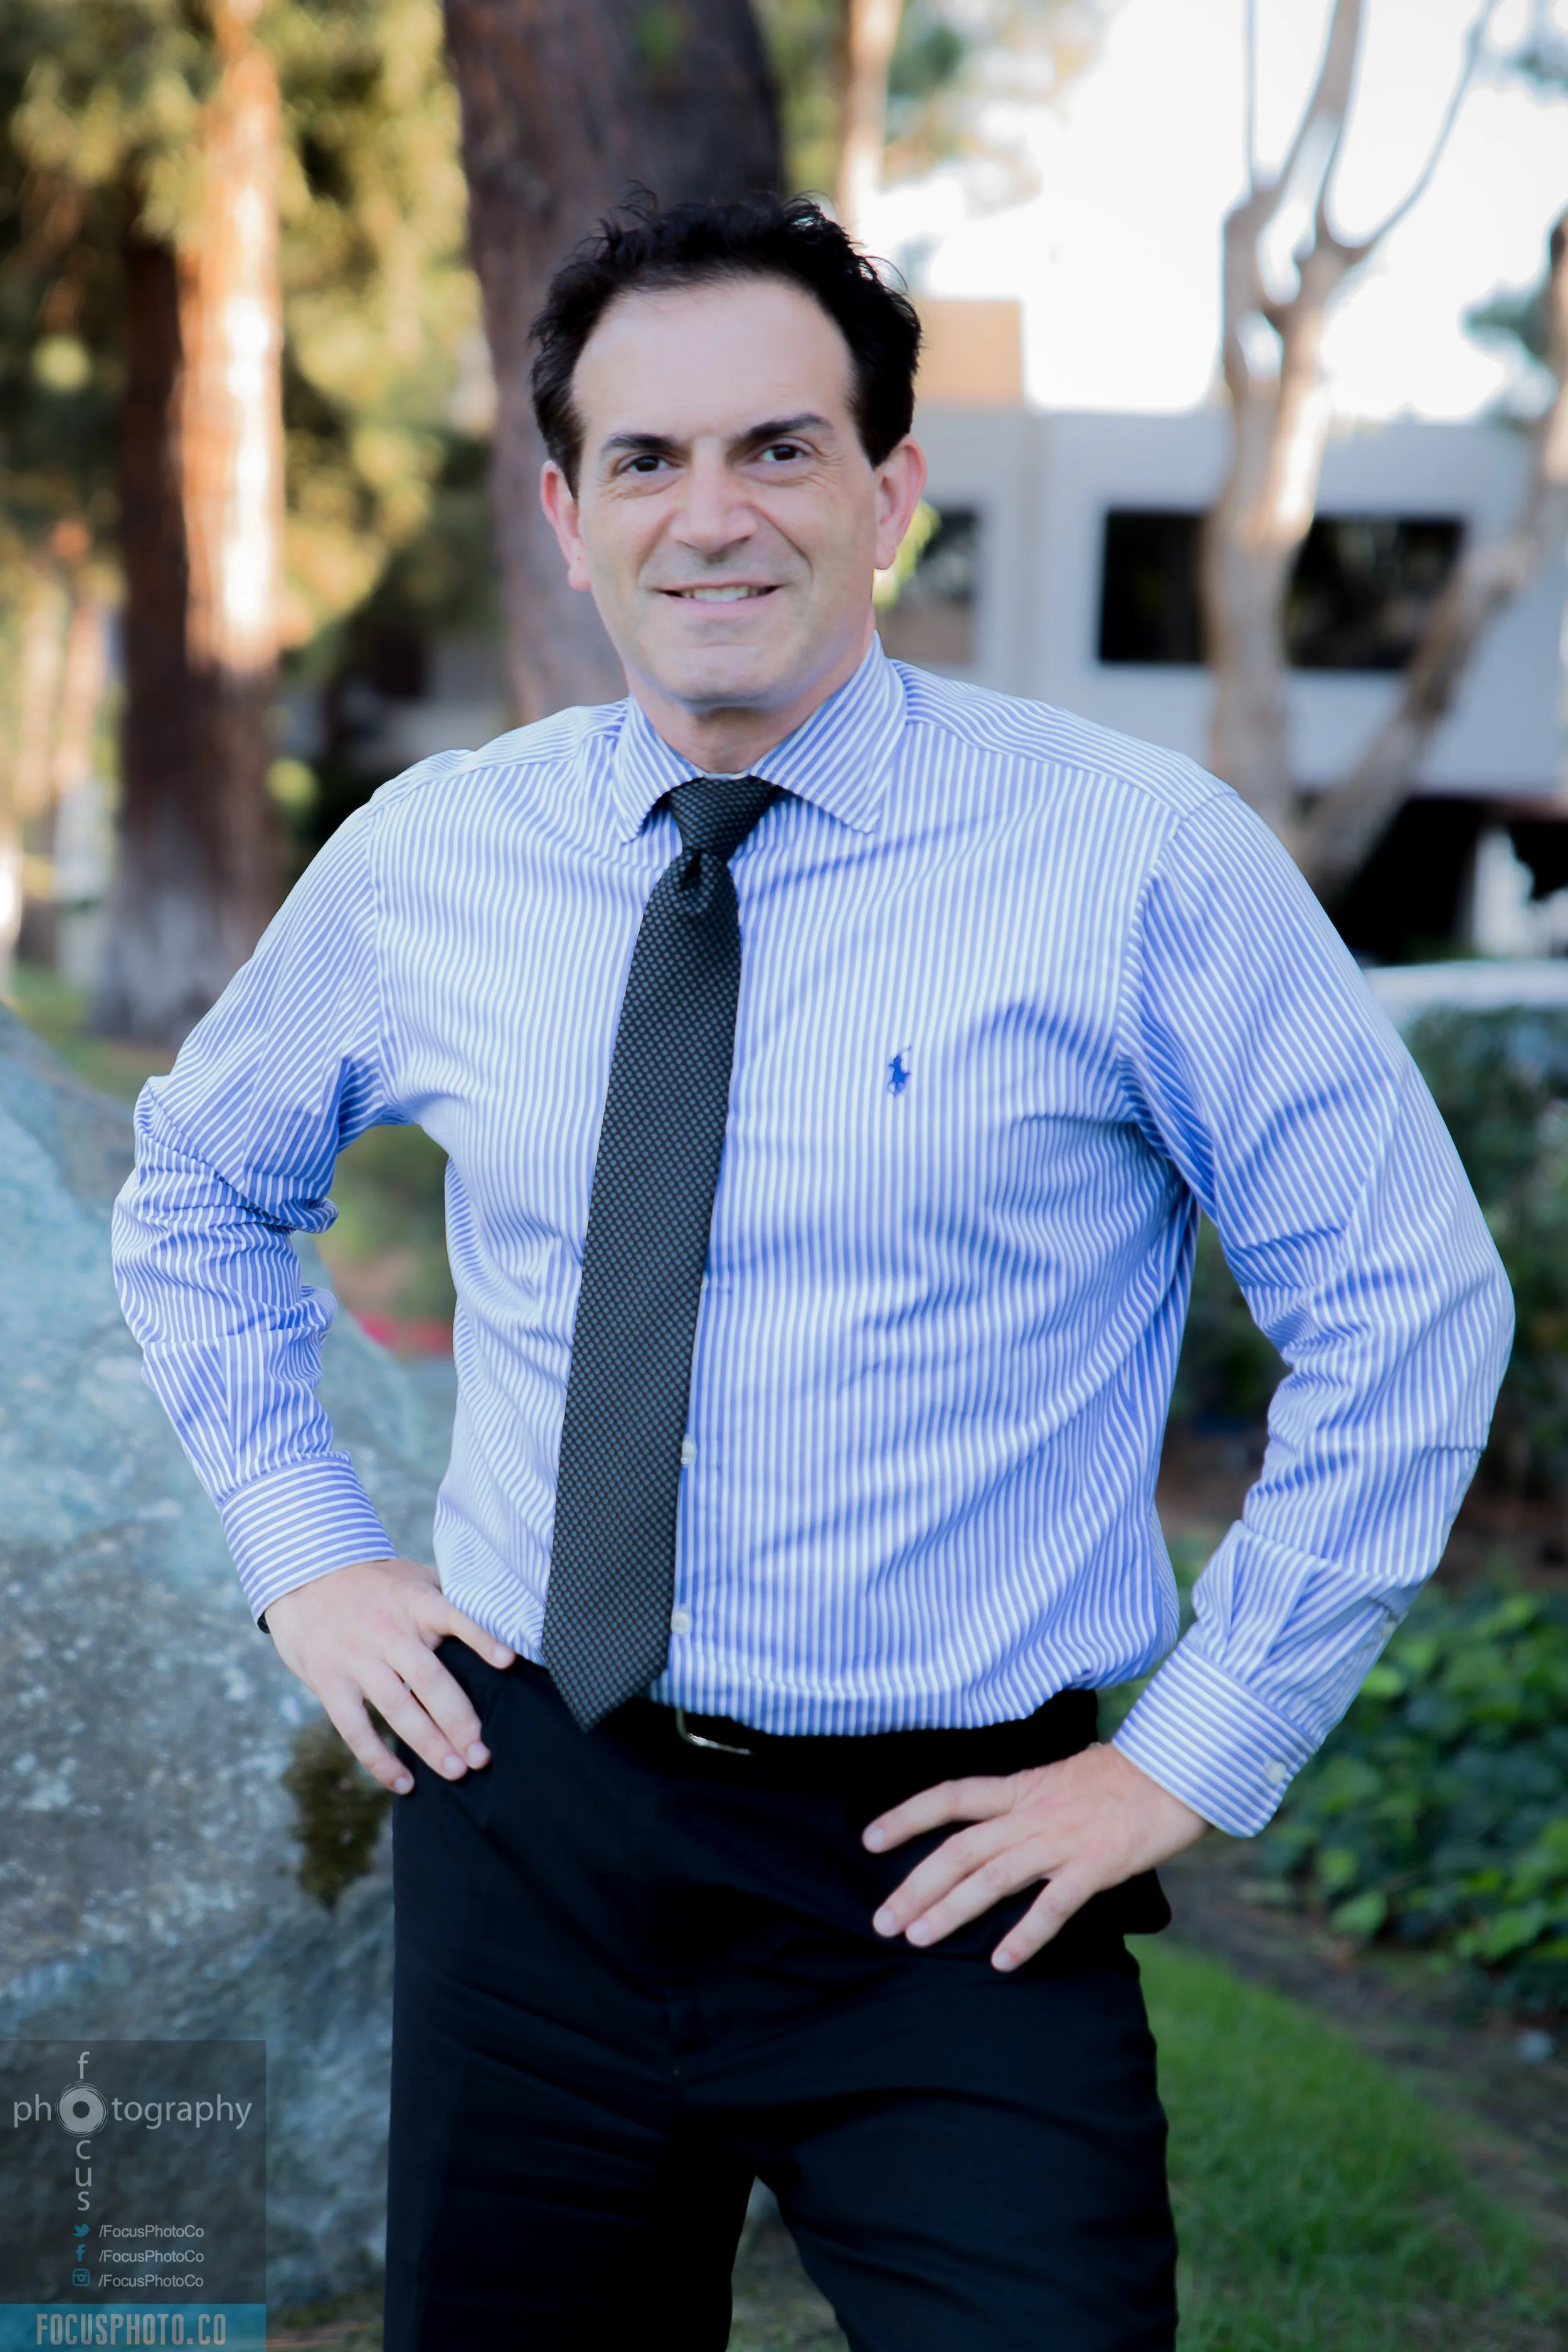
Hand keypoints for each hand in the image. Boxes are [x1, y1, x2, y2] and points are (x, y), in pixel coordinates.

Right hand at [263, 1556, 514, 1795]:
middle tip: (483, 1755)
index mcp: (415, 1602)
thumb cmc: (372, 1582)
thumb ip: (448, 1597)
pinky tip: (404, 1783)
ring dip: (429, 1745)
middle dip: (459, 1721)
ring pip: (398, 1709)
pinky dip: (379, 1760)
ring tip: (456, 1772)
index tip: (508, 1662)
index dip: (482, 1638)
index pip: (455, 1617)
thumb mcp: (412, 1575)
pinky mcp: (330, 1683)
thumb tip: (499, 1616)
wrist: (302, 1576)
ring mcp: (357, 1660)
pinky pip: (356, 1729)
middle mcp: (388, 1632)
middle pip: (430, 1680)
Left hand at [863, 1741, 1207, 1971]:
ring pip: (992, 1878)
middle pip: (959, 1849)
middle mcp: (1032, 1814)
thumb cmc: (1125, 1775)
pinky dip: (1025, 1934)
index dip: (906, 1816)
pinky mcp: (1095, 1866)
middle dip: (915, 1885)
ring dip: (951, 1910)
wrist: (1179, 1769)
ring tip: (918, 1939)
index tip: (869, 1839)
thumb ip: (1030, 1797)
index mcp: (1022, 1788)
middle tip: (881, 1920)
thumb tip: (1004, 1811)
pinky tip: (1003, 1962)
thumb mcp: (1064, 1774)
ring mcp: (1062, 1840)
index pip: (950, 1797)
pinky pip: (1052, 1905)